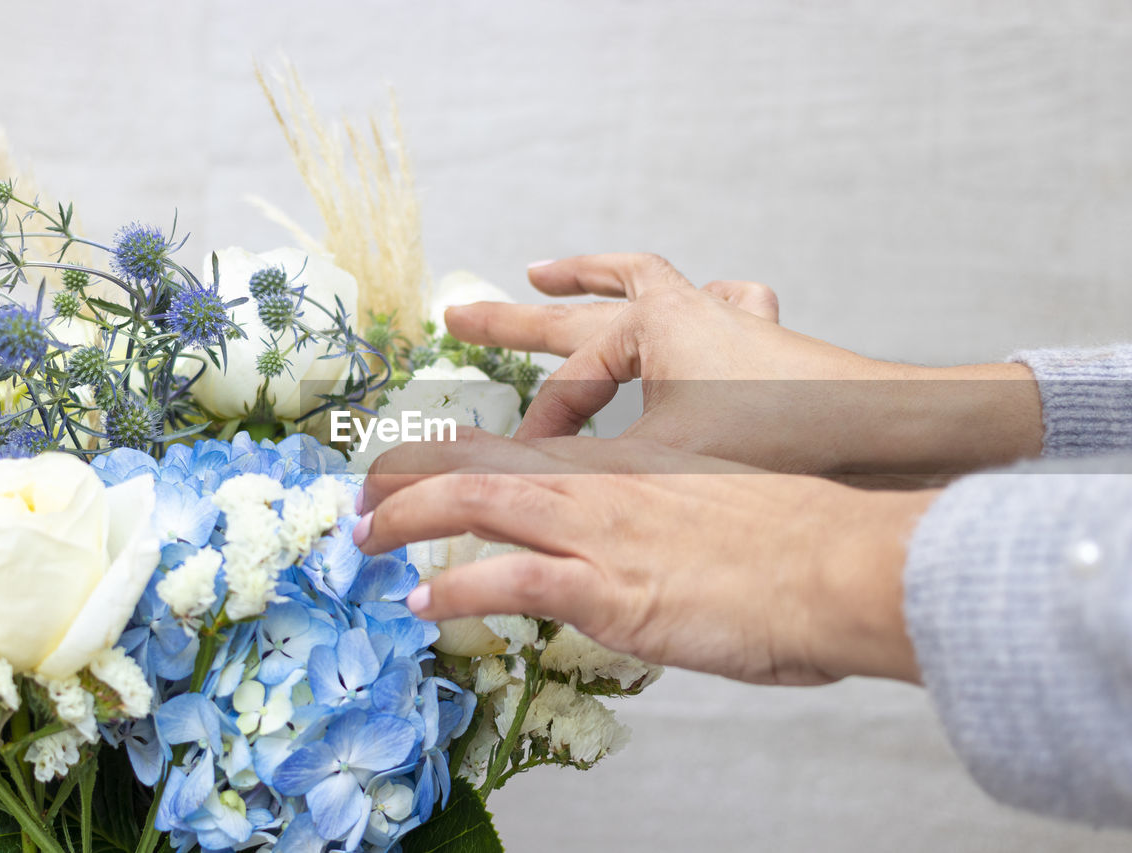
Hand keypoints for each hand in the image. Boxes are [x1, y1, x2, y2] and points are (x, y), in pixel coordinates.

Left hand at [357, 428, 932, 685]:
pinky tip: (423, 603)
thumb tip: (655, 539)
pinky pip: (508, 581)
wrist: (838, 564)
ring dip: (405, 517)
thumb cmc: (795, 539)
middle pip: (477, 459)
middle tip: (361, 494)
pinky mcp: (607, 587)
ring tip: (363, 537)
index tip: (418, 464)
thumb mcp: (721, 505)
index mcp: (624, 462)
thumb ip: (673, 513)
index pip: (517, 443)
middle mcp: (598, 483)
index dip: (456, 452)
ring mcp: (597, 530)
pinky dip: (457, 590)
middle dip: (406, 473)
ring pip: (473, 500)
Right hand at [445, 254, 1041, 474]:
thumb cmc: (789, 445)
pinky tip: (694, 299)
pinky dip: (688, 301)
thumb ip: (592, 481)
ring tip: (549, 275)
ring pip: (645, 285)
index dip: (539, 431)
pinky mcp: (762, 341)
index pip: (571, 384)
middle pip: (582, 312)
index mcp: (654, 329)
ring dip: (594, 282)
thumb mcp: (672, 465)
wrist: (894, 435)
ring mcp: (725, 321)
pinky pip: (713, 303)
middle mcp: (684, 312)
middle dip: (516, 319)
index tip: (525, 472)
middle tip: (459, 314)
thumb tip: (520, 508)